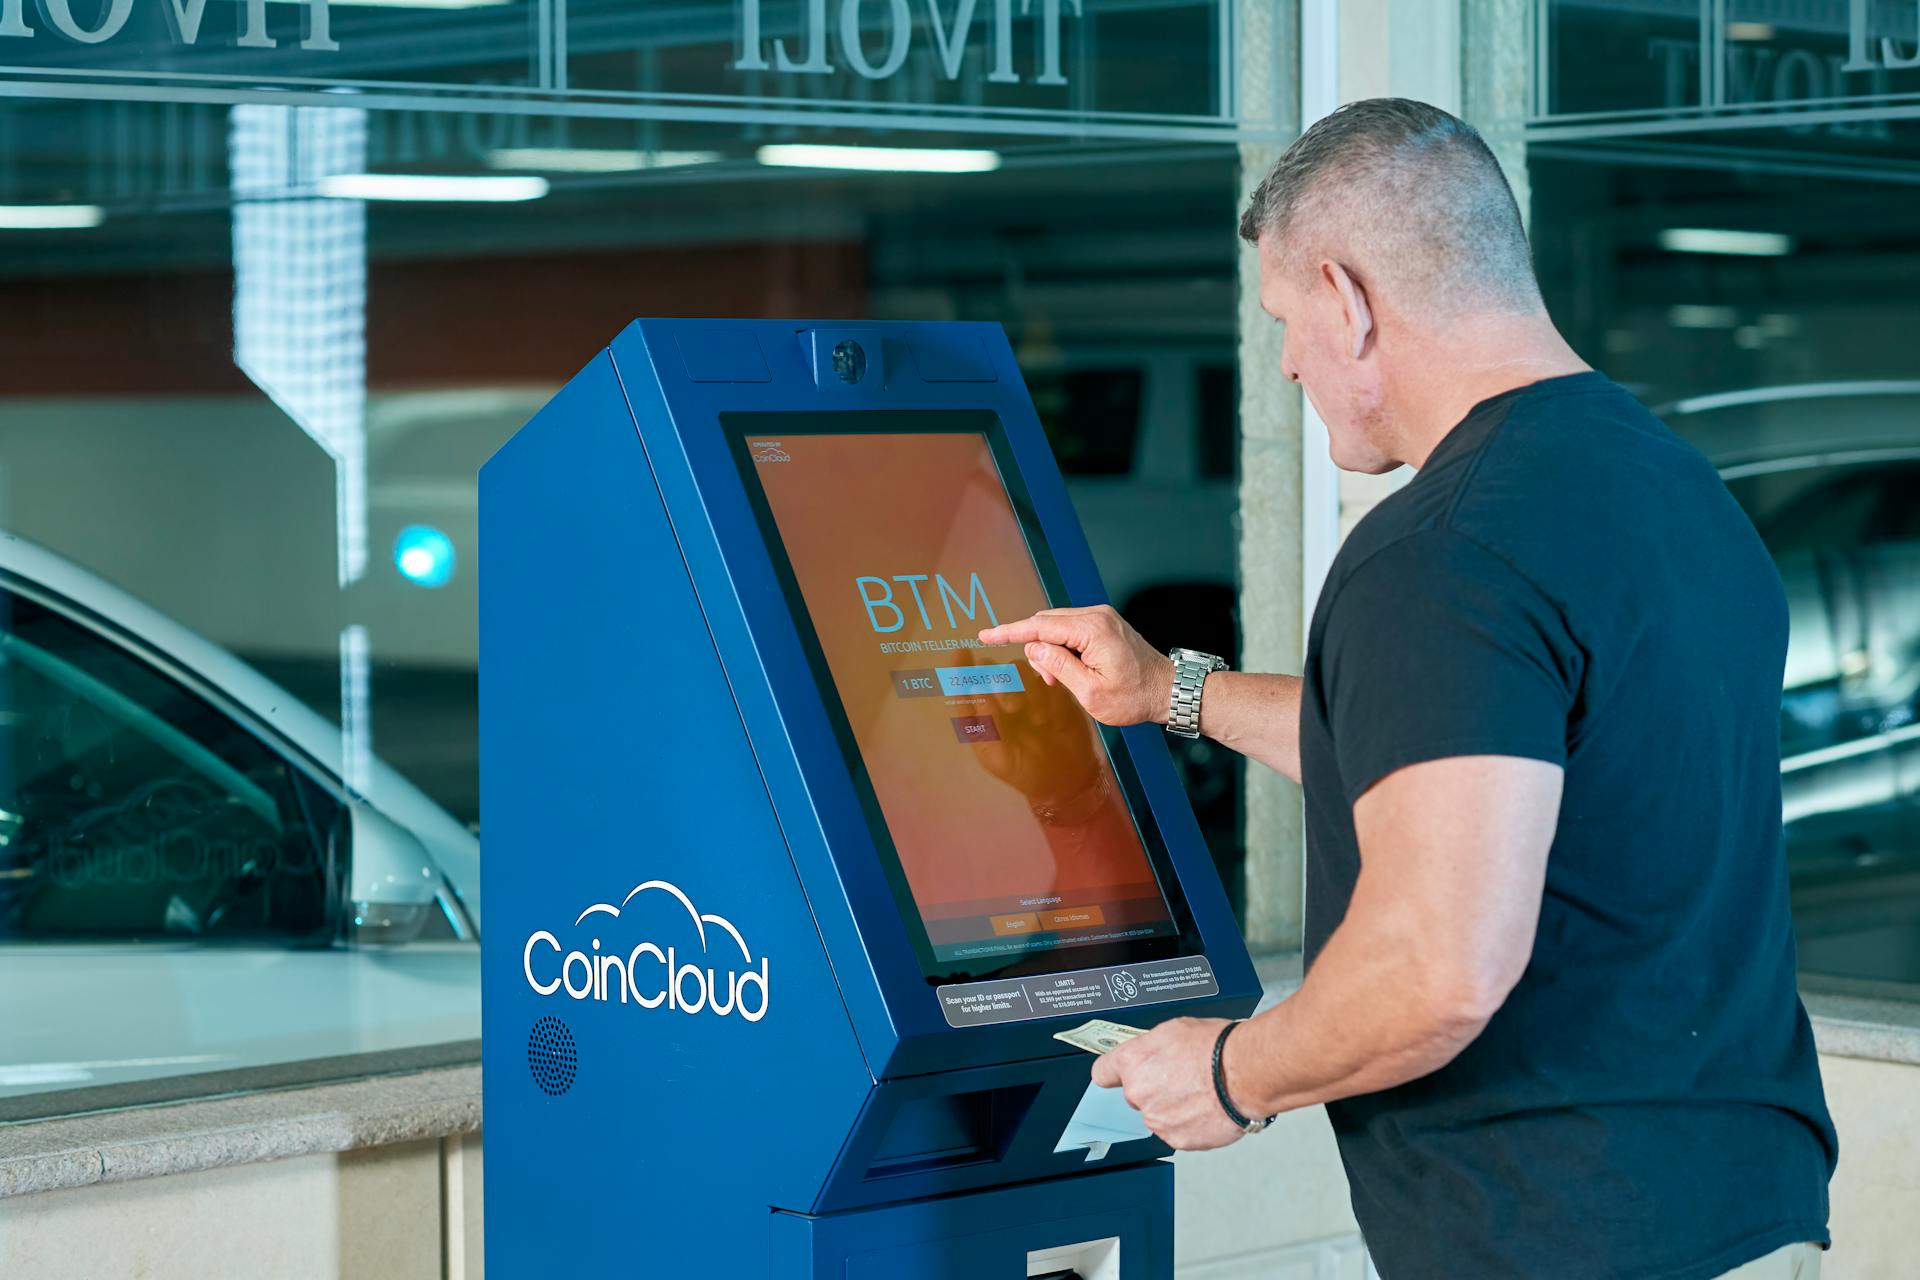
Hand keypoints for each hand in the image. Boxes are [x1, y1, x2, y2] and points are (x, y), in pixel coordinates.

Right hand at [978, 606, 1172, 727]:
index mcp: (1092, 631)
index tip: (987, 635)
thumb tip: (1034, 648)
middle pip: (1046, 623)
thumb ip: (1058, 666)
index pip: (1040, 627)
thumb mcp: (1090, 692)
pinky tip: (1073, 668)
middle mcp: (1097, 616)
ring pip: (1056, 626)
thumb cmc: (1133, 697)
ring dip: (1052, 651)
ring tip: (1065, 679)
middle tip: (1051, 681)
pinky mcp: (1105, 623)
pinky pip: (1070, 628)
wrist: (1167, 690)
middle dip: (1038, 650)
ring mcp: (1102, 617)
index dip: (1010, 632)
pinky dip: (1064, 647)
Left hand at [1091, 1017, 1247, 1151]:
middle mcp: (1139, 1092)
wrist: (1245, 1073)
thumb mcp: (1174, 1030)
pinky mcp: (1177, 1139)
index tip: (1118, 1074)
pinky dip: (1189, 1123)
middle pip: (1136, 1094)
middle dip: (1154, 1089)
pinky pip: (1177, 1131)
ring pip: (1158, 1115)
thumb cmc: (1217, 1048)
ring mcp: (1157, 1118)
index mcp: (1133, 1061)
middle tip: (1180, 1078)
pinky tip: (1206, 1107)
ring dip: (1173, 1108)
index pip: (1103, 1072)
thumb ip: (1152, 1047)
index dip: (1114, 1072)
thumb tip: (1151, 1053)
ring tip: (1199, 1092)